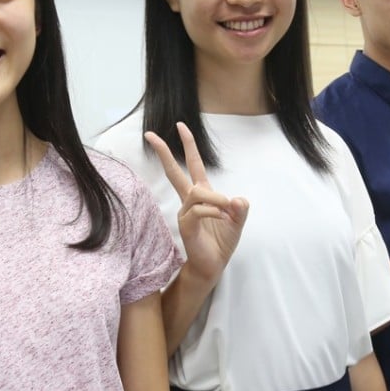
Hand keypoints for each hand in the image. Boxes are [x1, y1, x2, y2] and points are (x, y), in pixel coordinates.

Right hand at [145, 123, 248, 284]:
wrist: (213, 265)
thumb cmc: (222, 241)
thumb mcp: (238, 221)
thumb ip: (240, 209)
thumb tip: (238, 200)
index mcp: (202, 193)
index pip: (193, 164)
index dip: (188, 145)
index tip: (180, 125)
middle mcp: (190, 200)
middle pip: (174, 171)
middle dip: (163, 151)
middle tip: (149, 134)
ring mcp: (185, 212)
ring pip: (197, 192)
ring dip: (217, 199)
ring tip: (228, 211)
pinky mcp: (185, 224)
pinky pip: (200, 209)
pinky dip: (215, 211)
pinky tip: (223, 219)